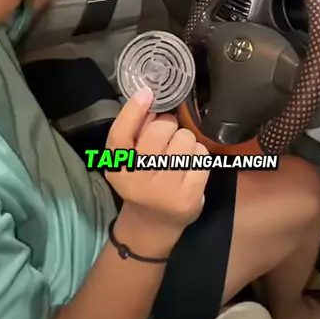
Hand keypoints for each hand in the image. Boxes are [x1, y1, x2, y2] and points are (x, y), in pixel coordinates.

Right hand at [105, 87, 209, 243]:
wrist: (152, 224)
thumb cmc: (141, 182)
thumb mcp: (127, 161)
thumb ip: (134, 132)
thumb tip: (150, 98)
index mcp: (118, 167)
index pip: (121, 134)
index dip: (133, 110)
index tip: (147, 93)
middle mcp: (138, 179)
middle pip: (160, 129)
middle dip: (168, 126)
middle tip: (167, 137)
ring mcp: (164, 189)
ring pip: (185, 139)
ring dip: (185, 141)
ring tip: (178, 155)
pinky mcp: (188, 196)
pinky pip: (201, 156)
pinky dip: (198, 155)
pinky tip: (190, 167)